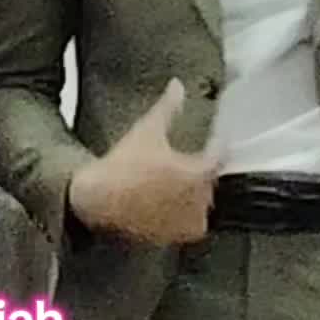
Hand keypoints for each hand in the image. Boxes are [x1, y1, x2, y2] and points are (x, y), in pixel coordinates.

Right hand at [67, 79, 218, 245]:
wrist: (99, 199)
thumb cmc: (124, 164)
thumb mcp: (147, 130)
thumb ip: (168, 107)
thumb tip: (178, 83)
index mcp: (198, 173)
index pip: (219, 157)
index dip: (216, 147)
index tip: (212, 142)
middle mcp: (198, 200)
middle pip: (211, 182)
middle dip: (201, 172)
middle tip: (185, 163)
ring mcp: (187, 220)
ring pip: (202, 204)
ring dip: (195, 195)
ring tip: (175, 185)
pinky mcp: (175, 236)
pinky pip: (191, 225)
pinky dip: (185, 215)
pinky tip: (169, 205)